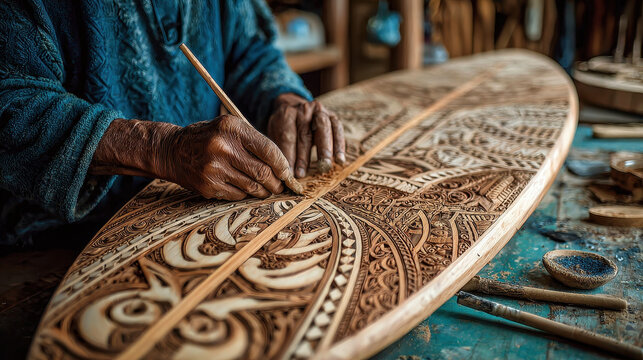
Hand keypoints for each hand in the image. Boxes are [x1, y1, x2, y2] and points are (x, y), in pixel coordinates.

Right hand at [90, 116, 292, 200]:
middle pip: (263, 172)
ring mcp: (214, 168)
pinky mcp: (208, 185)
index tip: (289, 175)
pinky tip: (243, 189)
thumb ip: (254, 142)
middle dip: (276, 183)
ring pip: (252, 187)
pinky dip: (245, 194)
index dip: (283, 166)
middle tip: (280, 186)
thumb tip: (283, 167)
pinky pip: (237, 195)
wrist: (172, 151)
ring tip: (265, 189)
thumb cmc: (209, 138)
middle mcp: (223, 147)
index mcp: (232, 128)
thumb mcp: (229, 128)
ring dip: (263, 191)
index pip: (268, 150)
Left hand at [267, 93, 345, 177]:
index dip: (288, 157)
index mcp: (286, 113)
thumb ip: (279, 149)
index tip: (288, 174)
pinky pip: (338, 130)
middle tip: (302, 174)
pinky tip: (340, 159)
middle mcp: (304, 110)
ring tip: (325, 166)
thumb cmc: (285, 126)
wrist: (297, 107)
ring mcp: (320, 111)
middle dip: (303, 156)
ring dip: (325, 149)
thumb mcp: (275, 133)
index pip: (287, 137)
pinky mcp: (333, 116)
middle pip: (304, 134)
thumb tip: (282, 174)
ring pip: (324, 129)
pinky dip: (339, 145)